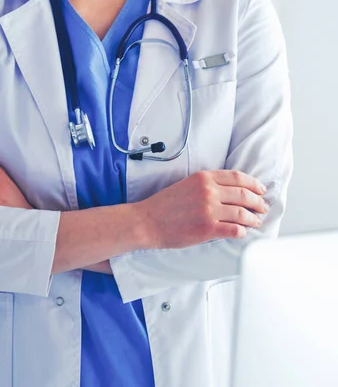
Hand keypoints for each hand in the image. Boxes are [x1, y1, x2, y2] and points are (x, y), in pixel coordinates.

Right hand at [137, 170, 268, 249]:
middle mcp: (209, 191)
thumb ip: (207, 185)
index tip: (261, 190)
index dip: (254, 184)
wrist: (147, 221)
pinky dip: (242, 232)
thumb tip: (230, 192)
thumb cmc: (164, 205)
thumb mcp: (187, 184)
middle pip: (244, 195)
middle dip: (258, 202)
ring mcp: (209, 210)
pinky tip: (243, 233)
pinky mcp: (207, 228)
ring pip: (243, 213)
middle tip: (263, 208)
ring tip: (257, 222)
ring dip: (254, 219)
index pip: (238, 177)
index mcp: (204, 178)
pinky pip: (234, 230)